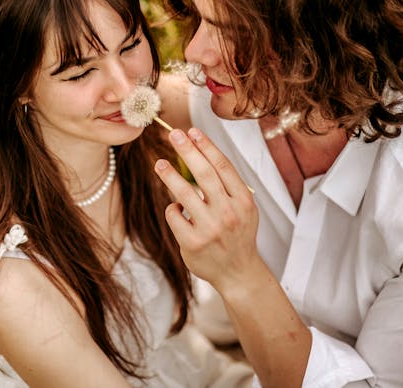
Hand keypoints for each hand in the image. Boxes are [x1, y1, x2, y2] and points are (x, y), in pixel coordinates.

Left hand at [154, 127, 261, 292]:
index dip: (206, 146)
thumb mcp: (242, 208)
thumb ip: (225, 185)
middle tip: (173, 134)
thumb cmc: (236, 234)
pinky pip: (174, 215)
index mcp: (243, 201)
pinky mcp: (192, 242)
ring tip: (159, 163)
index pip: (223, 167)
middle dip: (188, 150)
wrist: (238, 272)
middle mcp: (229, 213)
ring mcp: (210, 228)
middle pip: (204, 174)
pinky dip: (172, 208)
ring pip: (184, 193)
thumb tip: (199, 152)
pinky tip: (177, 210)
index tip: (192, 131)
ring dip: (169, 175)